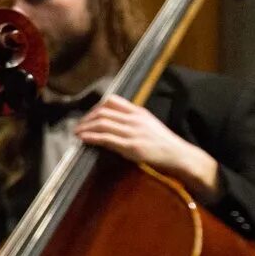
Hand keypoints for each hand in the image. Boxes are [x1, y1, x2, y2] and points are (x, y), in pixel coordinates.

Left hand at [77, 95, 220, 201]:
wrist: (178, 154)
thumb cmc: (162, 142)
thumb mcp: (148, 124)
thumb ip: (131, 120)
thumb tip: (112, 122)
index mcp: (138, 112)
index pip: (112, 101)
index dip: (95, 108)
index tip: (88, 116)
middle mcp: (134, 119)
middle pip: (103, 112)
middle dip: (86, 119)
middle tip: (78, 126)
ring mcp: (132, 132)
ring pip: (102, 123)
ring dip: (85, 128)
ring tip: (76, 133)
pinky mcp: (131, 146)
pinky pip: (106, 138)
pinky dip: (91, 137)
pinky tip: (83, 139)